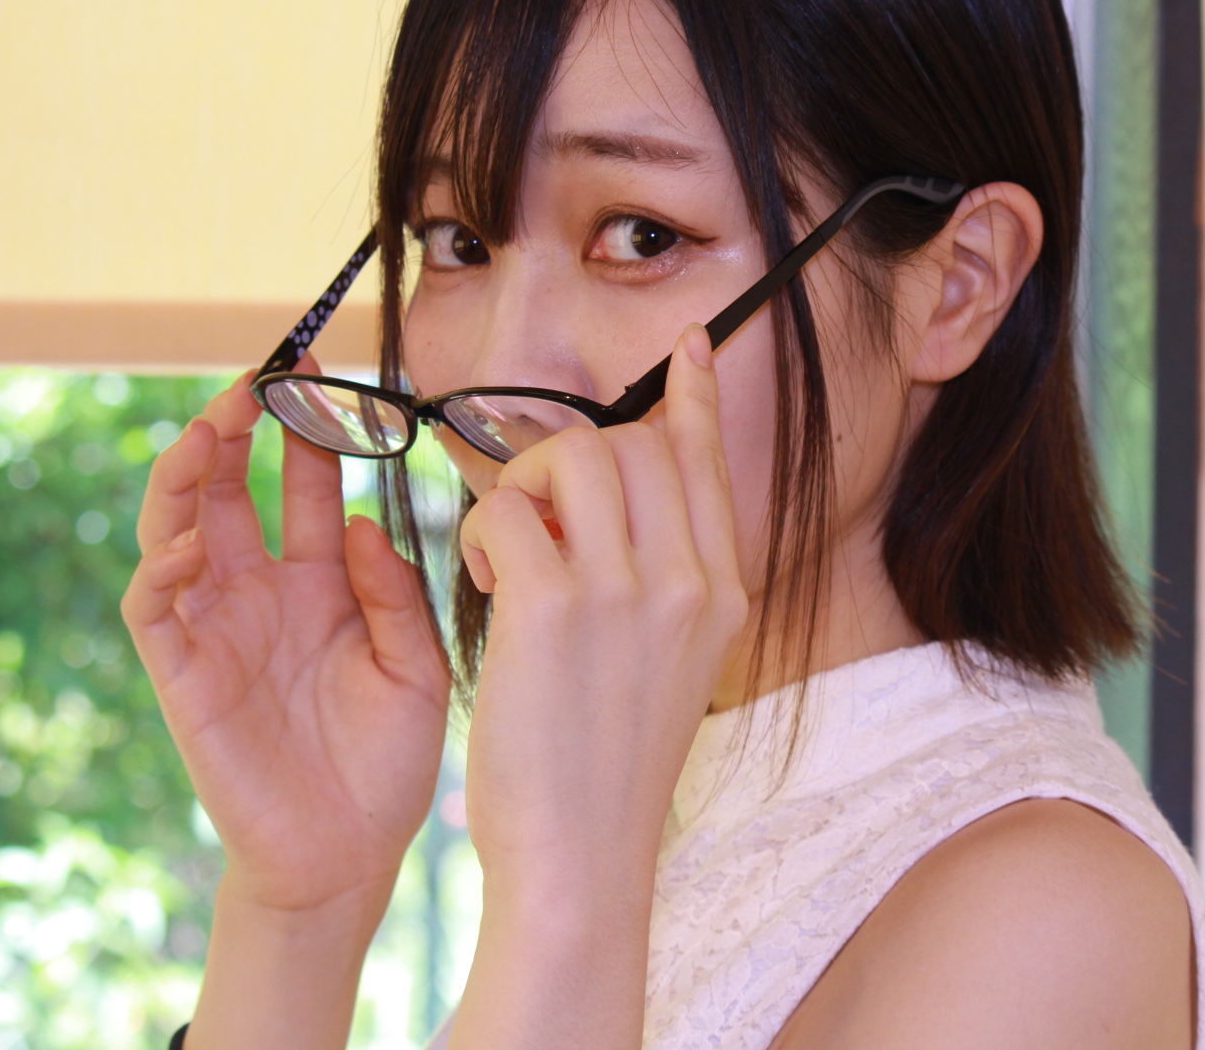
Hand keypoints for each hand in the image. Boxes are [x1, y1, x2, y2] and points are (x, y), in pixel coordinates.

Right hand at [120, 360, 451, 919]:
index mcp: (322, 581)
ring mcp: (217, 627)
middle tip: (259, 376)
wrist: (350, 854)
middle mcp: (263, 592)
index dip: (306, 426)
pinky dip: (162, 566)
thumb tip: (360, 519)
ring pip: (176, 529)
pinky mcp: (183, 674)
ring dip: (185, 476)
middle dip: (235, 426)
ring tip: (210, 430)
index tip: (318, 367)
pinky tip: (193, 540)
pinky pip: (155, 607)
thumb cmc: (388, 760)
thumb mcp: (417, 665)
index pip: (305, 484)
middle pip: (229, 487)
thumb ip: (392, 593)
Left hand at [456, 324, 745, 891]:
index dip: (695, 399)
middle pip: (632, 442)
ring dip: (519, 485)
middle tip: (533, 515)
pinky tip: (488, 585)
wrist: (584, 857)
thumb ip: (660, 580)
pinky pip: (506, 512)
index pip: (707, 463)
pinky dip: (483, 533)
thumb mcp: (669, 665)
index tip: (692, 348)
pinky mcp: (556, 609)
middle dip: (567, 457)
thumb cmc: (607, 767)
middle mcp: (688, 580)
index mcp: (721, 592)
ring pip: (568, 457)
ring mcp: (628, 591)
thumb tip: (616, 502)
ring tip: (509, 554)